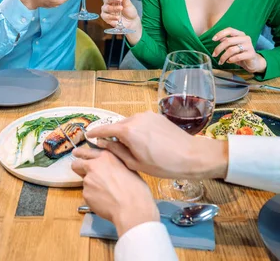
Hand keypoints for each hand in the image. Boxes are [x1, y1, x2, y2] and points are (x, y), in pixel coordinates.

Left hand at [71, 148, 158, 236]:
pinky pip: (87, 194)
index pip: (86, 152)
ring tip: (105, 193)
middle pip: (76, 164)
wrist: (131, 207)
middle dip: (79, 168)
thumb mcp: (127, 167)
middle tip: (86, 174)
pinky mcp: (85, 194)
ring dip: (91, 185)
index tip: (77, 154)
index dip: (81, 154)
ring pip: (84, 181)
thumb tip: (109, 167)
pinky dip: (93, 197)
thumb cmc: (135, 188)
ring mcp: (88, 180)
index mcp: (106, 156)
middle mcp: (94, 166)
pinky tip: (104, 201)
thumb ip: (113, 164)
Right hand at [84, 111, 228, 179]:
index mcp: (128, 130)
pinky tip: (145, 143)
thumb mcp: (135, 162)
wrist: (191, 156)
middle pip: (118, 125)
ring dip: (127, 133)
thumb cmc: (163, 164)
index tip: (88, 136)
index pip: (105, 129)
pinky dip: (138, 130)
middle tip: (113, 149)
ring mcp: (147, 115)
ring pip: (130, 123)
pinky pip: (141, 122)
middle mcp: (136, 118)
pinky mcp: (157, 116)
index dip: (95, 133)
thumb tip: (103, 143)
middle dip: (114, 135)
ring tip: (132, 148)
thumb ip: (116, 150)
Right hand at [100, 0, 140, 29]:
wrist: (131, 22)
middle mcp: (108, 2)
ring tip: (121, 8)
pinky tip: (118, 17)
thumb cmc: (129, 11)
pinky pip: (106, 16)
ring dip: (113, 8)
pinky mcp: (105, 17)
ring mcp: (106, 10)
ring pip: (106, 8)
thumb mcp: (128, 4)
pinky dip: (112, 17)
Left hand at [212, 28, 266, 73]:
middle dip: (218, 48)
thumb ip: (226, 42)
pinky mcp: (251, 54)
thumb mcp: (232, 47)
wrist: (253, 63)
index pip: (229, 30)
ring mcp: (249, 46)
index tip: (213, 39)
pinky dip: (231, 60)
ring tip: (220, 61)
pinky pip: (238, 57)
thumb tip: (217, 39)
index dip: (220, 34)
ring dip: (223, 57)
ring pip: (231, 50)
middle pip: (228, 41)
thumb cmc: (240, 54)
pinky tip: (229, 61)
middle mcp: (245, 38)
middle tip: (214, 55)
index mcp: (240, 34)